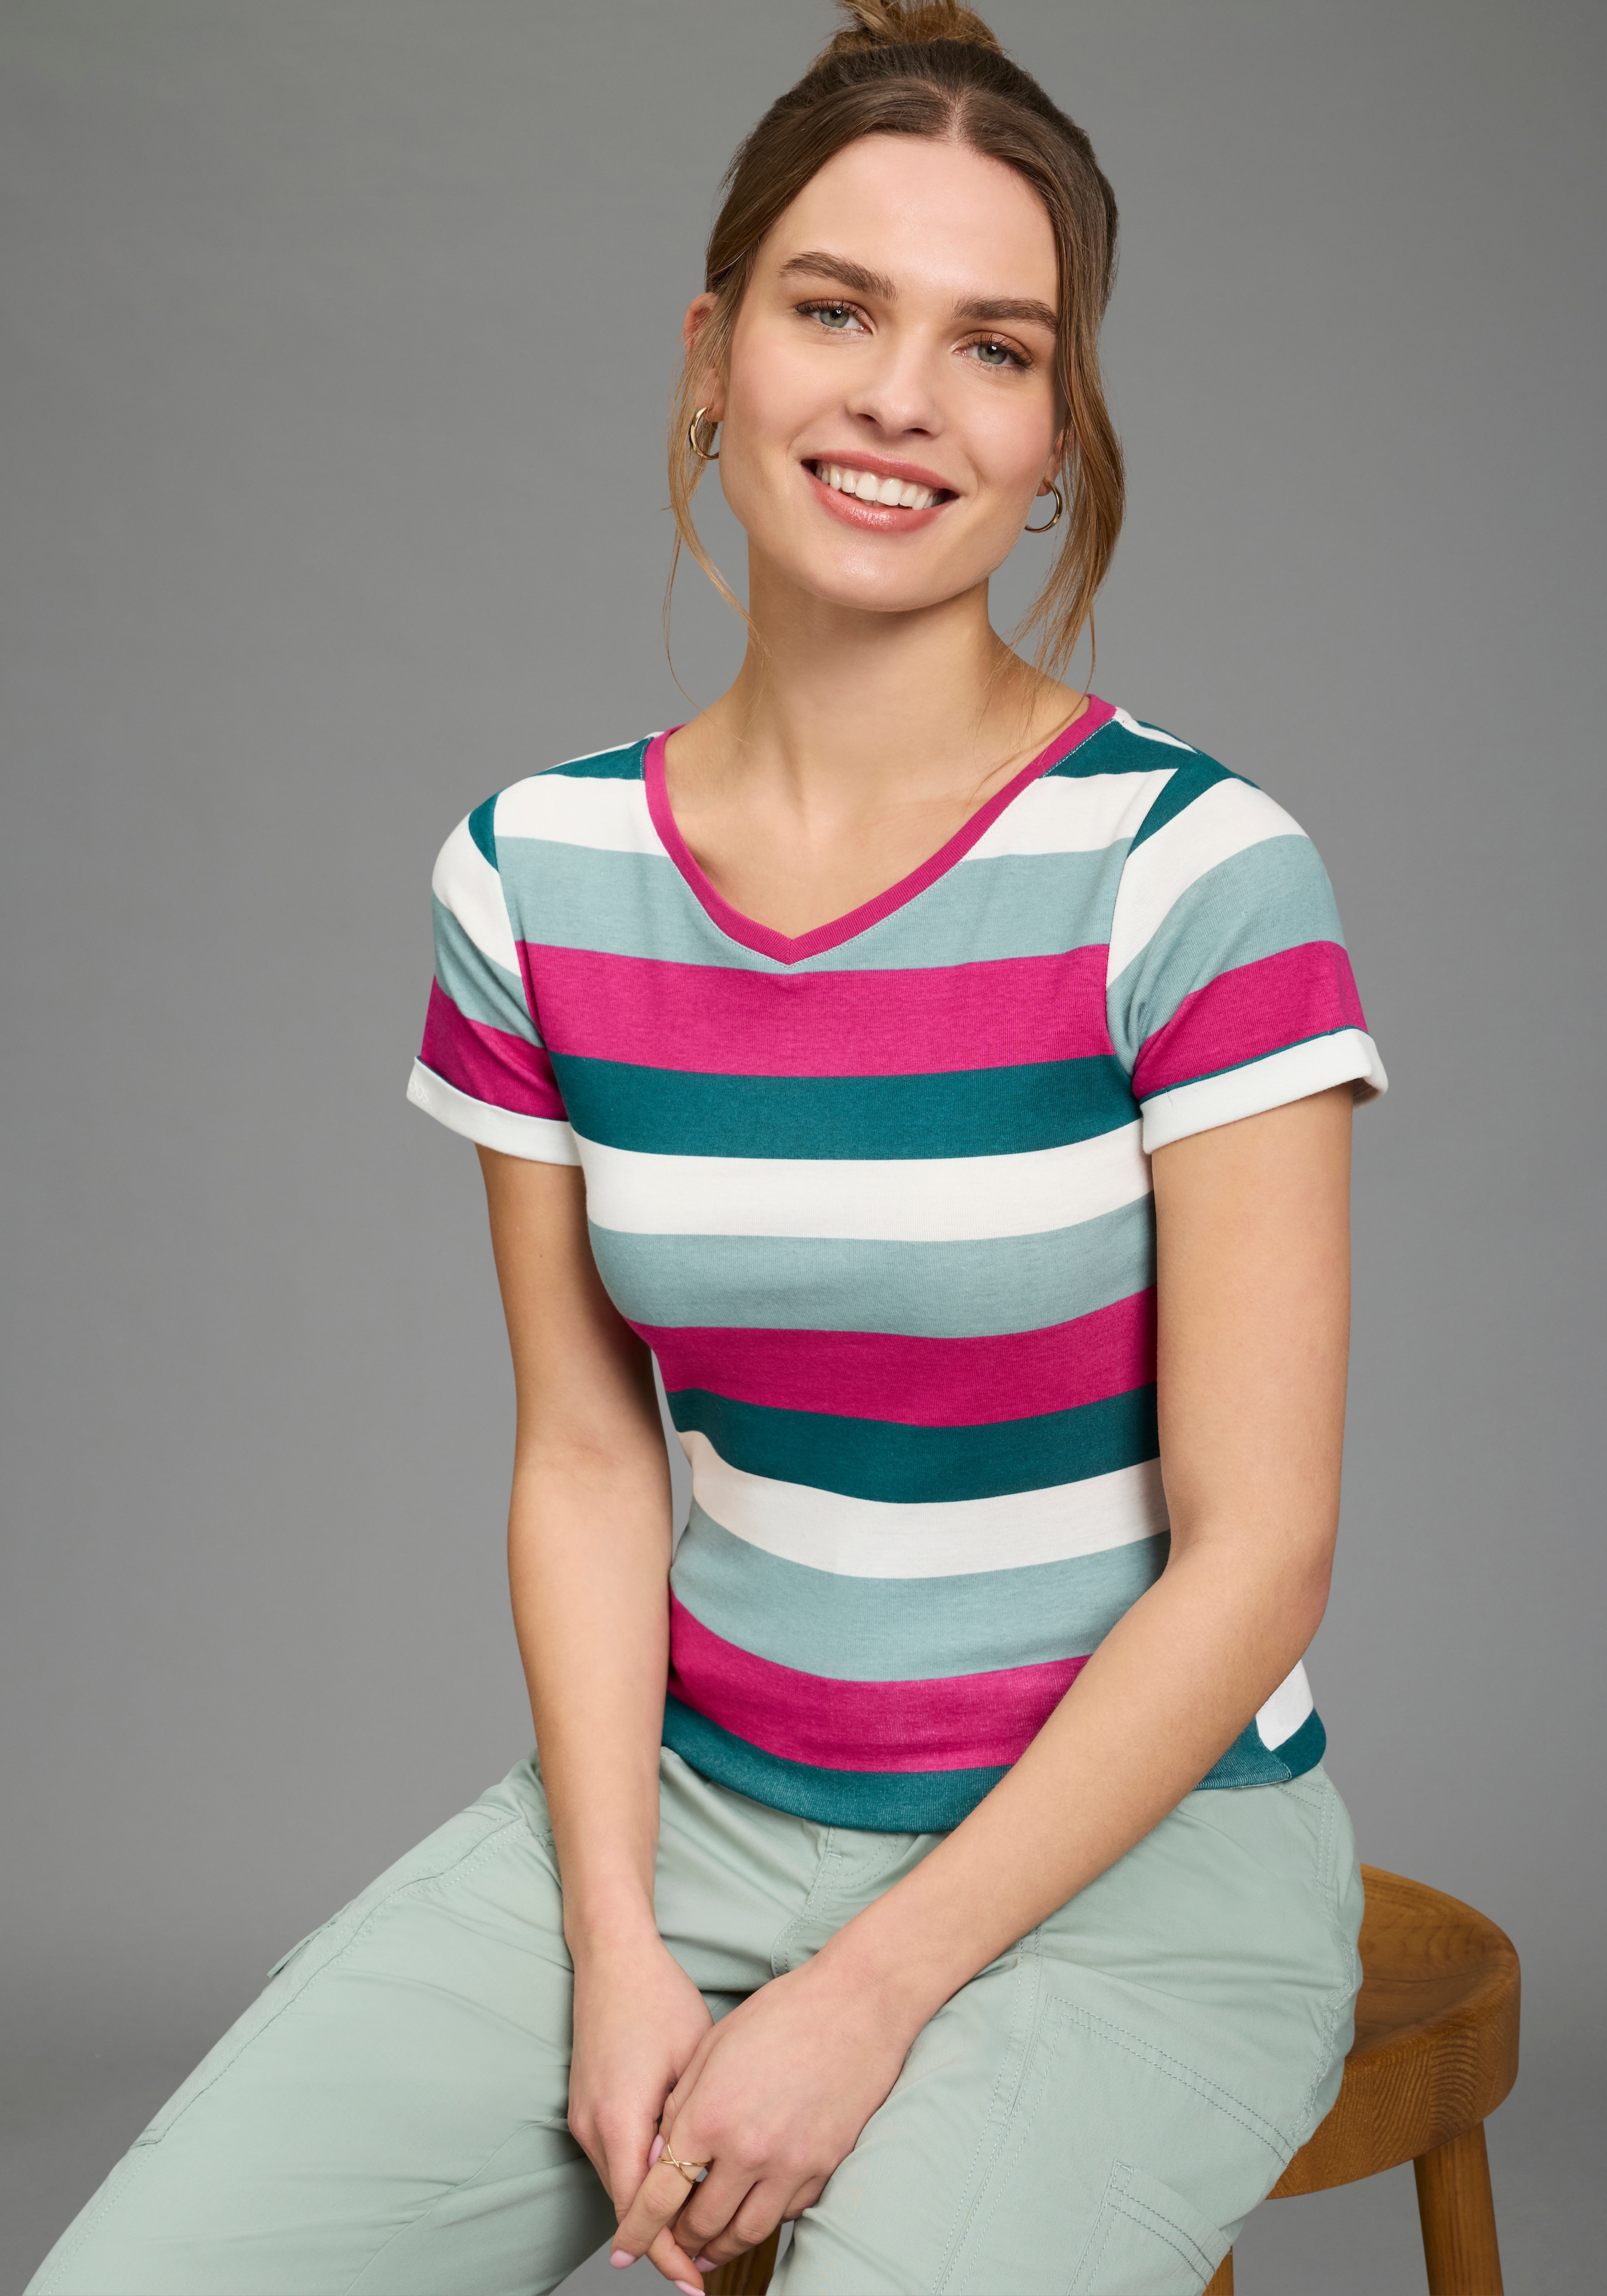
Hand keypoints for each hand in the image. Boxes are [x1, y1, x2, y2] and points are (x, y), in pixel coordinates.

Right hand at [567, 1932, 714, 2289]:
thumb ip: (691, 2125)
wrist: (611, 1958)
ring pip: (621, 2184)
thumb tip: (699, 2178)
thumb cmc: (659, 2000)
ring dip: (654, 2211)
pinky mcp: (585, 2107)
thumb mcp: (692, 2062)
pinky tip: (675, 2184)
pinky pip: (615, 2159)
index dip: (668, 2252)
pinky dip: (643, 2180)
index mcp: (620, 2120)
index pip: (641, 2210)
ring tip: (697, 2235)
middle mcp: (593, 2127)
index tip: (695, 2282)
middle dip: (664, 2241)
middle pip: (627, 2207)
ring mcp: (583, 2118)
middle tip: (704, 2272)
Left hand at [609, 1946, 920, 2280]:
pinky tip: (752, 2209)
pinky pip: (786, 2213)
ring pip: (745, 2233)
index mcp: (710, 2116)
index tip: (626, 2250)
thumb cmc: (782, 2012)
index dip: (637, 2231)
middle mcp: (748, 2150)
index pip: (659, 2197)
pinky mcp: (825, 2167)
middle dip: (680, 2241)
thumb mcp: (712, 2046)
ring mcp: (791, 2164)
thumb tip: (657, 2155)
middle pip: (701, 2224)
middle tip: (671, 2242)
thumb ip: (680, 2106)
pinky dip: (763, 2218)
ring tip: (707, 2247)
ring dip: (720, 2246)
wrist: (857, 2004)